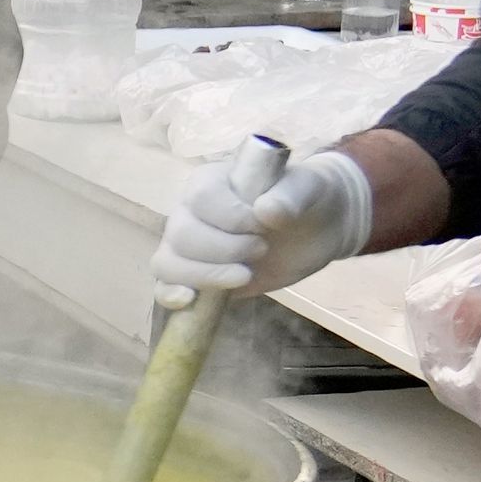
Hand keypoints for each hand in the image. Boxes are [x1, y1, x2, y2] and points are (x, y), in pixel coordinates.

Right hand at [151, 137, 377, 302]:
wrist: (316, 229)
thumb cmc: (308, 200)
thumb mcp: (310, 188)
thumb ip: (290, 195)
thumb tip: (266, 210)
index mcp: (211, 181)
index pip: (201, 198)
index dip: (230, 218)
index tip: (262, 225)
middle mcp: (190, 211)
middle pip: (181, 235)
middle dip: (224, 250)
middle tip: (262, 249)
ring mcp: (187, 246)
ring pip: (168, 263)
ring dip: (206, 275)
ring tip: (245, 275)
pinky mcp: (194, 275)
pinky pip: (164, 285)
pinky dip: (171, 294)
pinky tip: (190, 299)